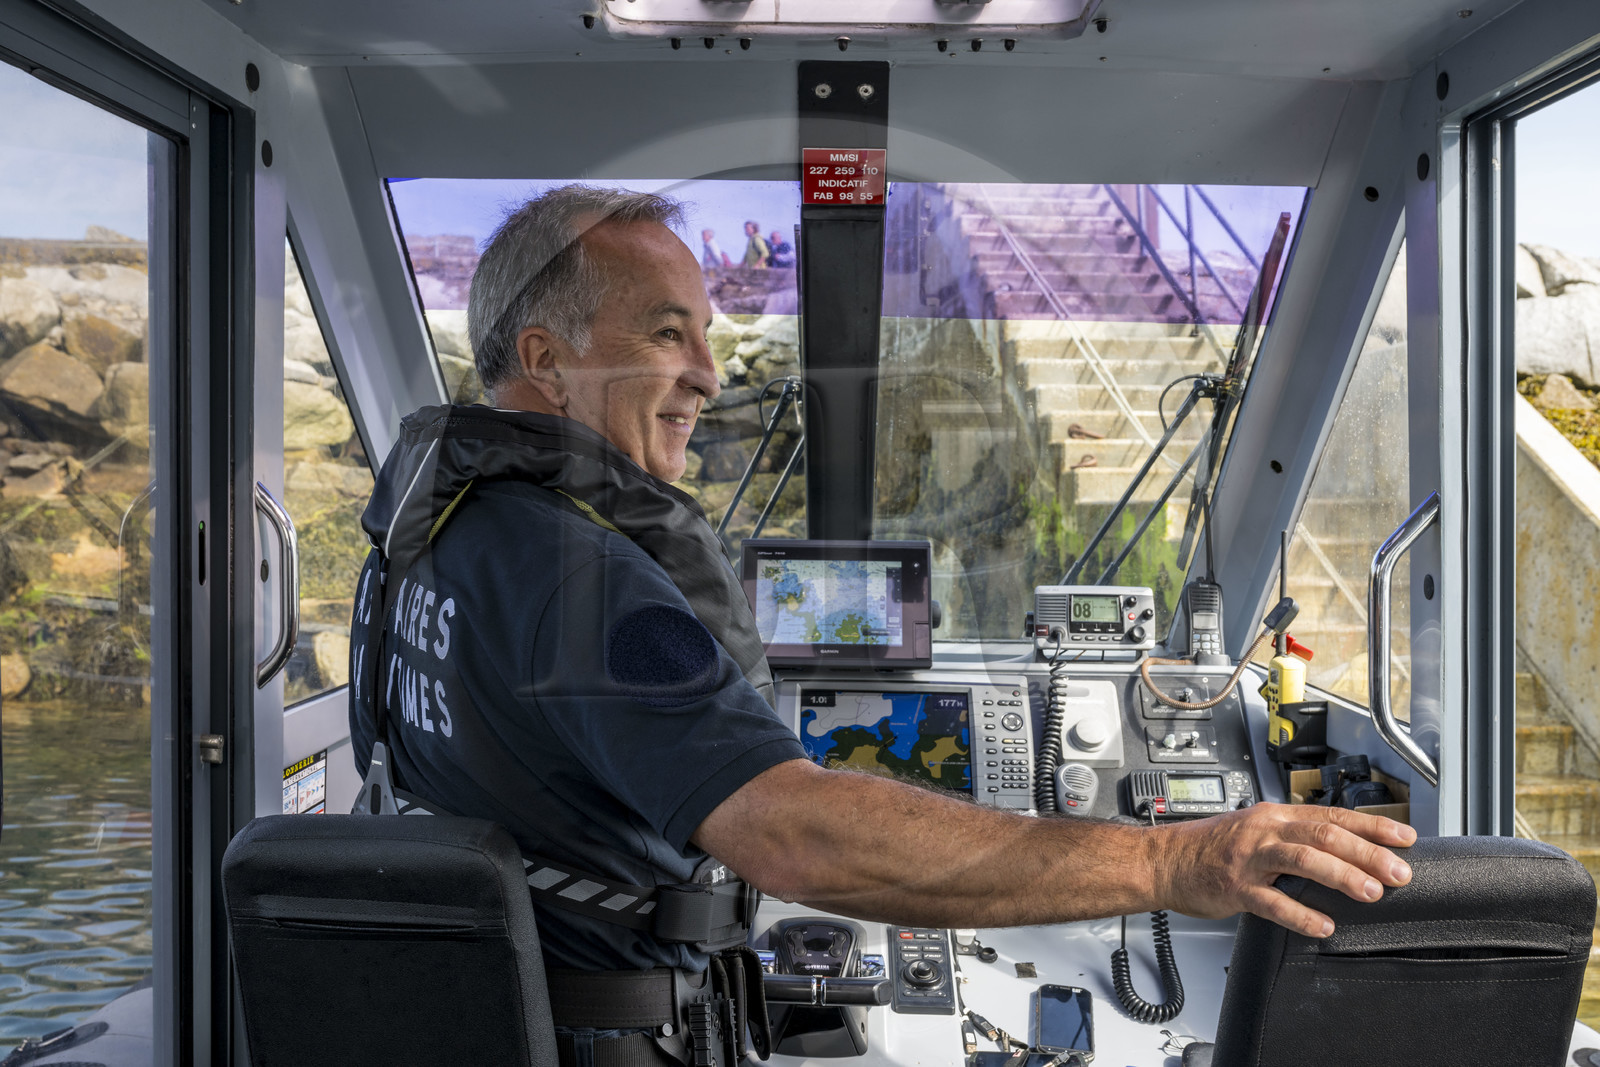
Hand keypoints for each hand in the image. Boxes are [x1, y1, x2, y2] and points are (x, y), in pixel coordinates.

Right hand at [1152, 802, 1417, 936]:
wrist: (1163, 860)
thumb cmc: (1209, 848)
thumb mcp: (1255, 830)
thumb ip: (1293, 837)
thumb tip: (1341, 852)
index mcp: (1274, 816)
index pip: (1332, 815)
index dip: (1372, 826)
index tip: (1405, 838)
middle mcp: (1264, 831)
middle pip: (1323, 835)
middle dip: (1367, 853)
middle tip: (1398, 872)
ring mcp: (1249, 858)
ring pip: (1302, 859)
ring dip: (1340, 875)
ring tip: (1370, 892)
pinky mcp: (1235, 887)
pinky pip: (1272, 902)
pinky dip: (1300, 914)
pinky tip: (1323, 925)